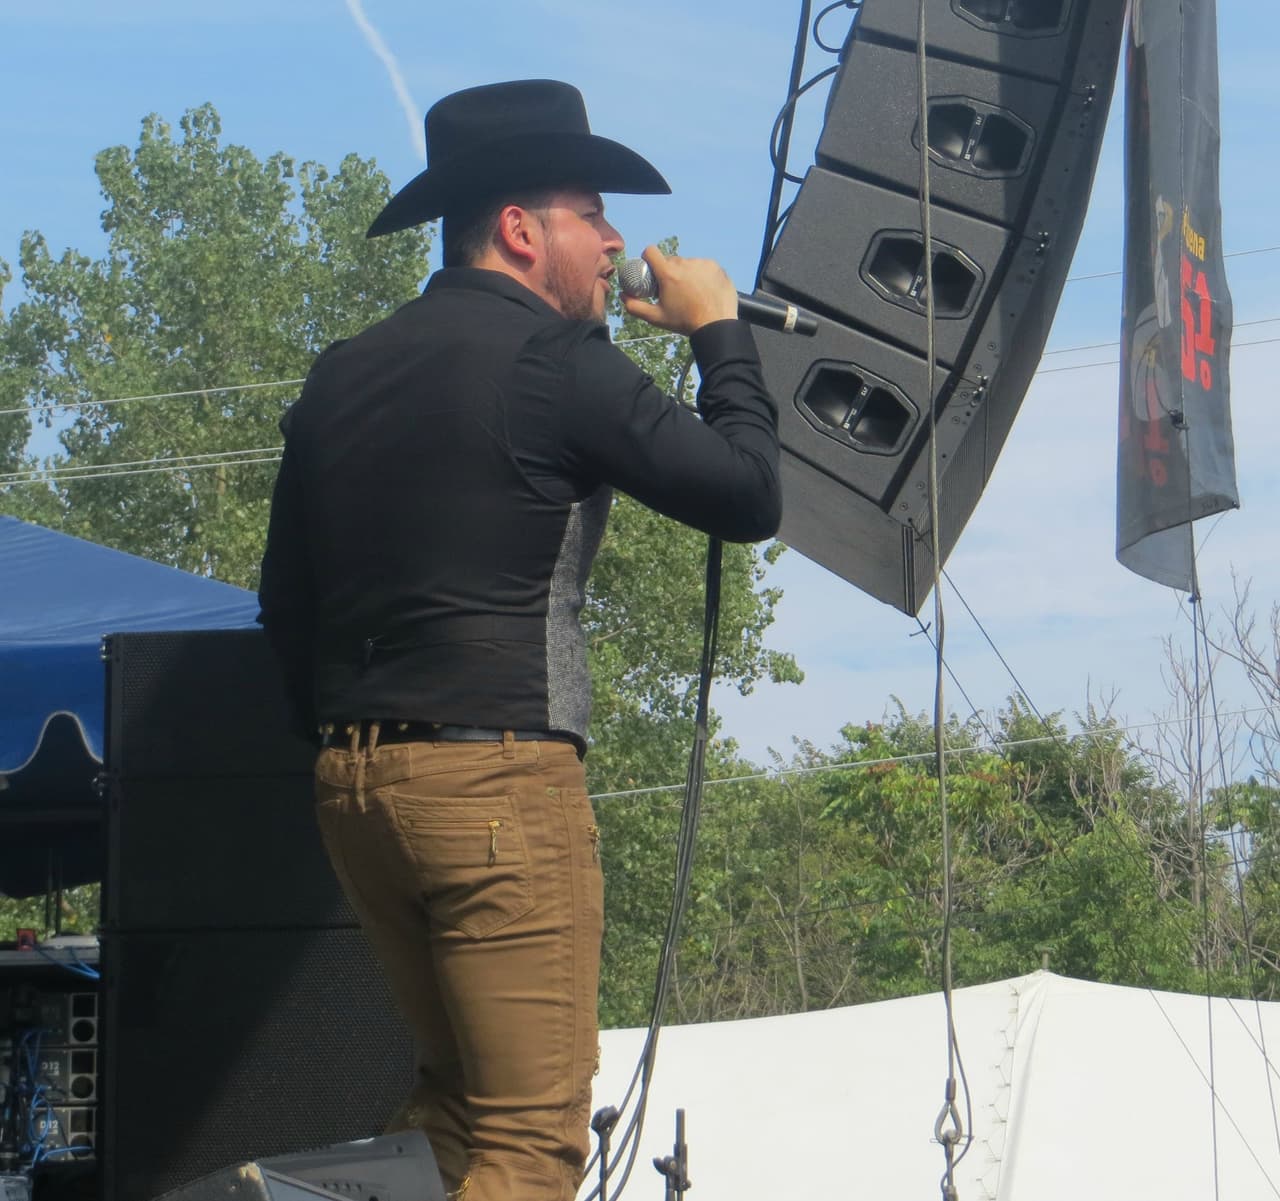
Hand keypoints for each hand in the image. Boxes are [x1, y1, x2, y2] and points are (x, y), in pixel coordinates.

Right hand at [620, 245, 737, 335]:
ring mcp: (702, 263)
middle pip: (671, 260)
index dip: (648, 258)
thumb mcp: (656, 317)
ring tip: (691, 292)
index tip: (651, 269)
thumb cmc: (684, 322)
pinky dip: (702, 275)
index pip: (650, 251)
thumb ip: (635, 306)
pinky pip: (703, 266)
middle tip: (673, 289)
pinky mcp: (716, 266)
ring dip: (686, 273)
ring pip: (688, 263)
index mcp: (668, 273)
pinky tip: (704, 289)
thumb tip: (623, 295)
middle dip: (669, 271)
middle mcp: (685, 263)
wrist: (716, 326)